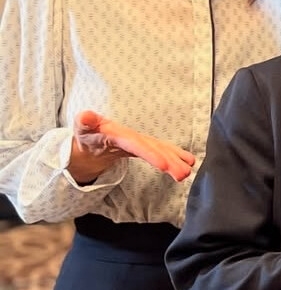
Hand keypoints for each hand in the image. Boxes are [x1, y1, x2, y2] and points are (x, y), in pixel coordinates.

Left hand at [67, 110, 196, 184]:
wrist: (93, 138)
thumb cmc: (87, 135)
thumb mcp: (81, 128)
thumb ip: (84, 122)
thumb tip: (86, 116)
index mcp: (120, 134)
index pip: (136, 144)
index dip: (150, 153)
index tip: (164, 165)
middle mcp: (135, 137)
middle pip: (155, 148)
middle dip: (170, 160)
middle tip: (183, 173)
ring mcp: (143, 141)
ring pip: (162, 150)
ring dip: (176, 160)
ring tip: (187, 172)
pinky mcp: (147, 147)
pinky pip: (164, 150)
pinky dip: (176, 156)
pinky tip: (189, 162)